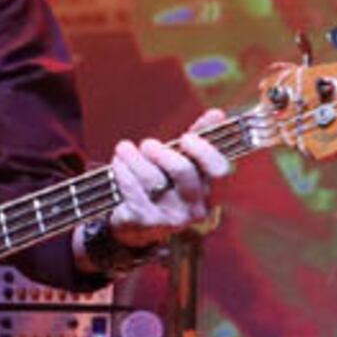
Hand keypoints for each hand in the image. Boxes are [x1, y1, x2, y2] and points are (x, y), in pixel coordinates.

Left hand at [101, 114, 234, 252]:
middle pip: (183, 171)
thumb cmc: (164, 185)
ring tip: (124, 149)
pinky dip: (122, 170)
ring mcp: (169, 218)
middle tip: (148, 144)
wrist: (137, 223)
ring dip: (134, 157)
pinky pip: (132, 188)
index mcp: (210, 193)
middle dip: (161, 151)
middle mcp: (194, 209)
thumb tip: (218, 113)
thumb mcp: (183, 163)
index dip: (204, 151)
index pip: (219, 172)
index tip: (185, 137)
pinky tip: (118, 164)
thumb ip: (200, 139)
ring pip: (152, 178)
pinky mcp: (144, 222)